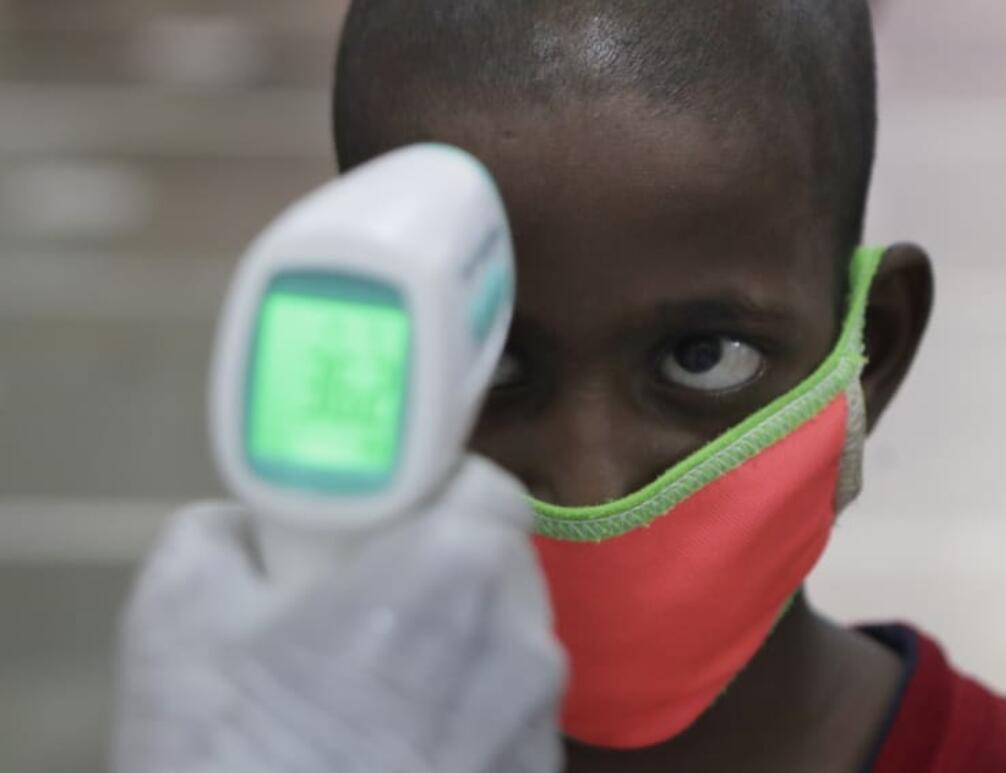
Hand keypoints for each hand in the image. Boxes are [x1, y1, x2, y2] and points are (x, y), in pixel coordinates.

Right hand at [113, 456, 564, 772]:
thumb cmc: (227, 761)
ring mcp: (539, 725)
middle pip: (503, 565)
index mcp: (453, 573)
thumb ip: (220, 531)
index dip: (437, 489)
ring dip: (458, 644)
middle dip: (445, 567)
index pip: (489, 485)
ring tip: (376, 687)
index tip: (389, 514)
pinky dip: (468, 714)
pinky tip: (398, 747)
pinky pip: (510, 716)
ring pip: (510, 643)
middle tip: (369, 597)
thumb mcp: (176, 618)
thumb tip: (246, 523)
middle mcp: (521, 642)